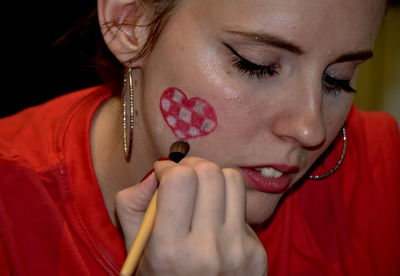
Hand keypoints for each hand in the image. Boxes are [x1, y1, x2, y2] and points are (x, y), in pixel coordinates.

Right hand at [116, 157, 266, 275]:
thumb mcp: (135, 248)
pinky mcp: (257, 252)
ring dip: (213, 177)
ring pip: (232, 179)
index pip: (181, 180)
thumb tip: (156, 172)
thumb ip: (132, 205)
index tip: (163, 174)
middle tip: (183, 176)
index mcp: (170, 249)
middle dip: (192, 166)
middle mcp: (208, 250)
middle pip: (209, 173)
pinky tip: (216, 219)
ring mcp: (237, 251)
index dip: (169, 168)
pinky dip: (226, 203)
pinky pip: (243, 205)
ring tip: (201, 191)